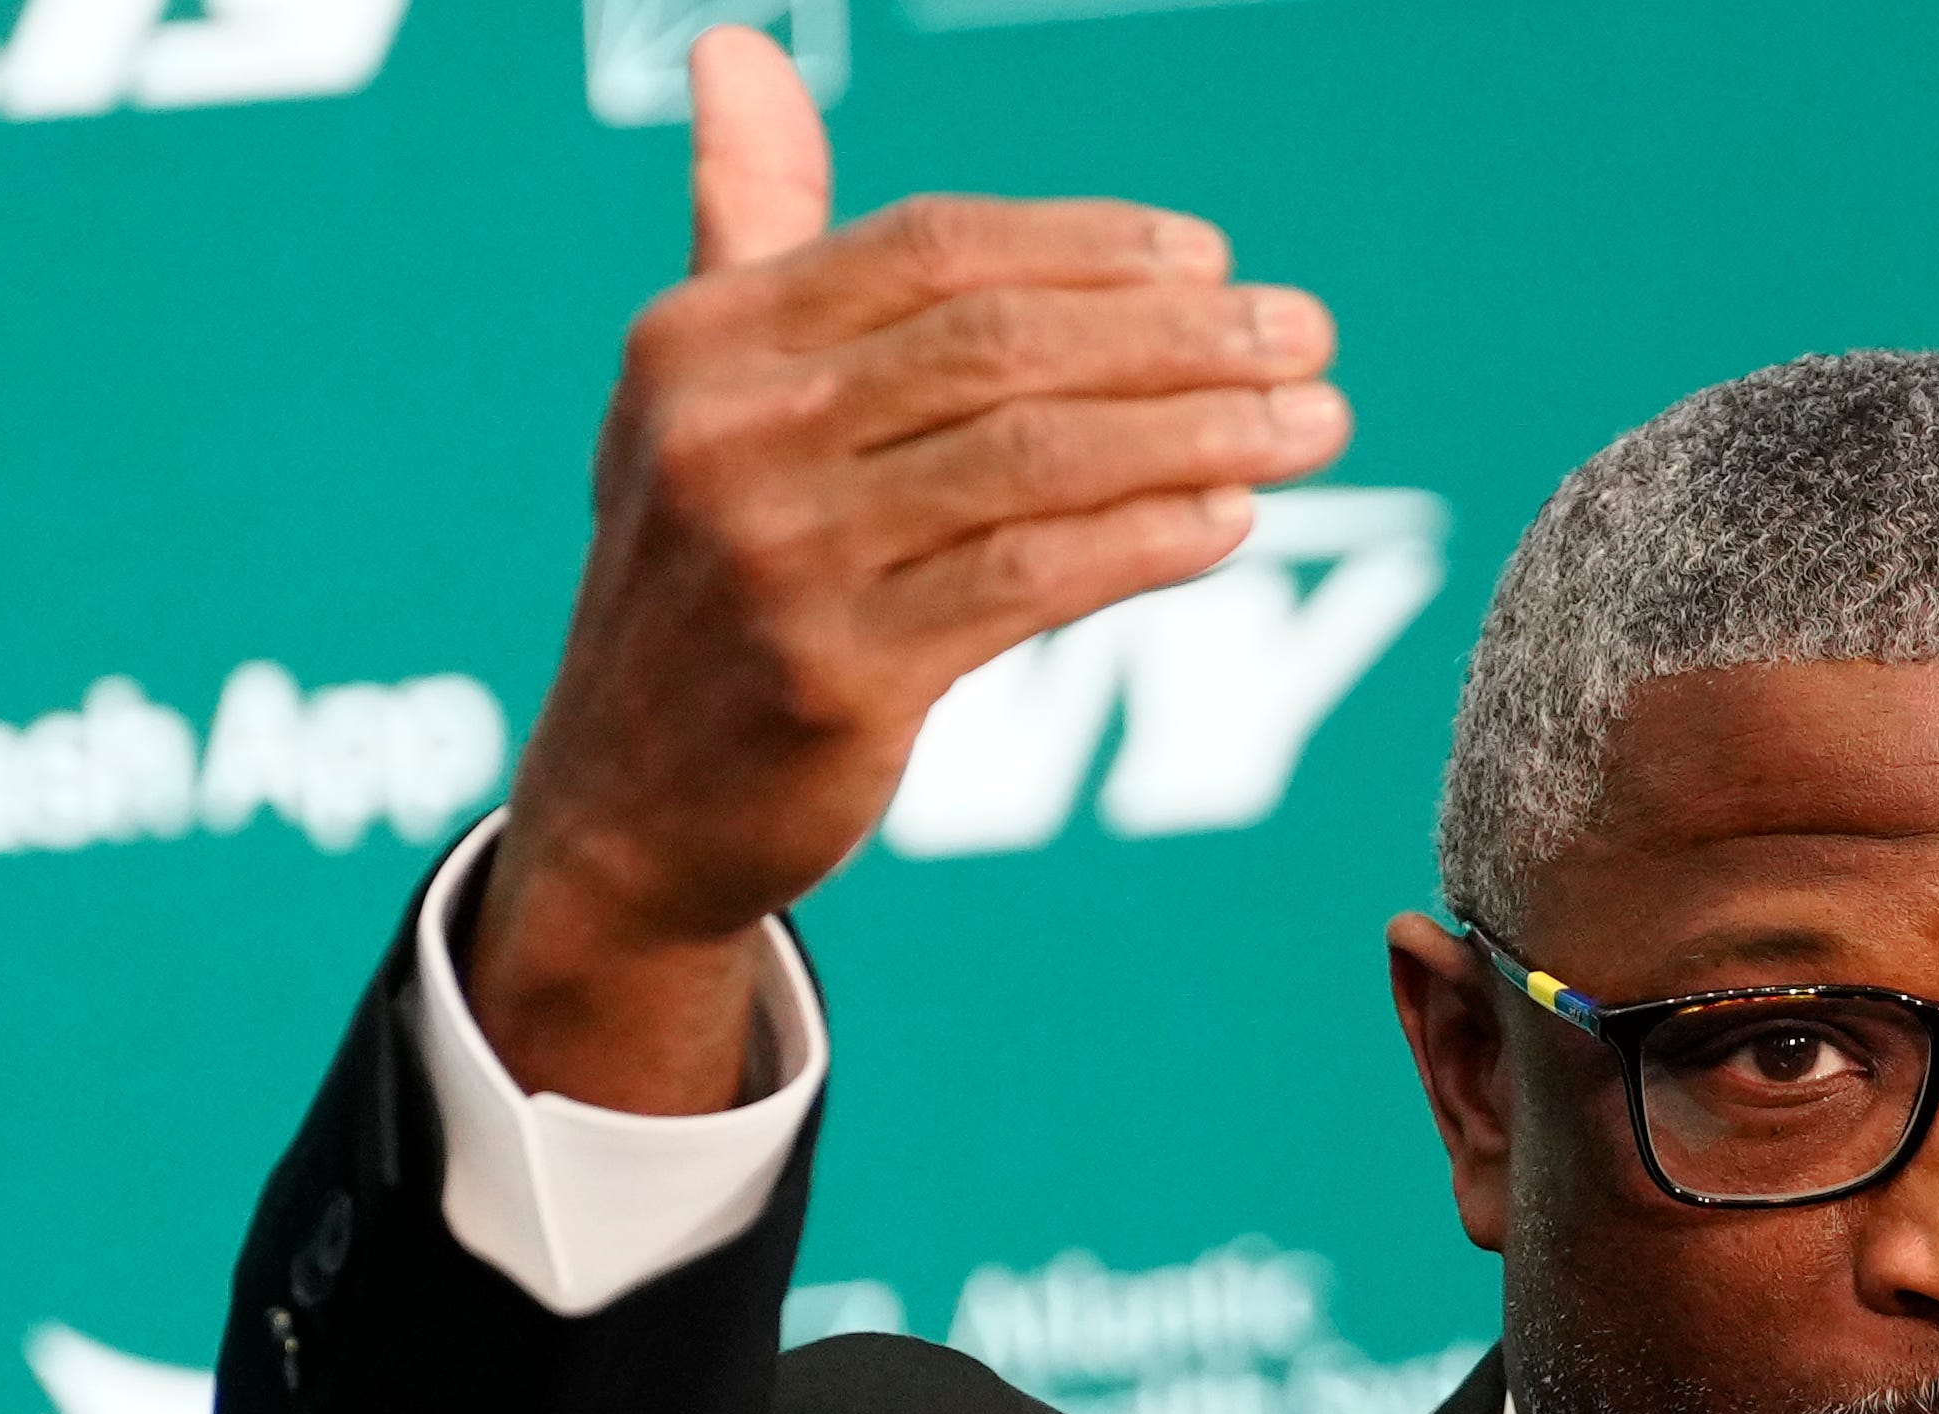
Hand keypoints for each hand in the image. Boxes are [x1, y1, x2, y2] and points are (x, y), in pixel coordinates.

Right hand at [464, 26, 1346, 1110]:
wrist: (627, 812)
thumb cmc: (701, 583)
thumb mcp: (697, 397)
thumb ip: (748, 225)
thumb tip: (738, 49)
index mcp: (702, 339)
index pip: (935, 249)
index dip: (1089, 246)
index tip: (1210, 262)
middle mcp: (728, 435)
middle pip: (1000, 343)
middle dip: (1178, 335)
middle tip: (1306, 334)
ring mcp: (778, 558)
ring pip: (1034, 458)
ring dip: (1199, 433)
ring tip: (1312, 424)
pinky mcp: (834, 677)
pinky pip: (1029, 580)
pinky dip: (1147, 539)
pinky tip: (1231, 518)